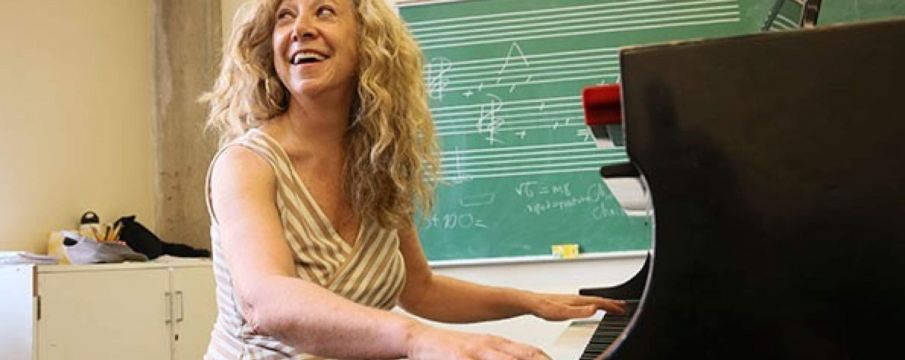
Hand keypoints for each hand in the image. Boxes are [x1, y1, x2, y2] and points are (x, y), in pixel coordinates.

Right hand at [407, 324, 549, 359]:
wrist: (419, 338)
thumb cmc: (450, 350)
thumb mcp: (480, 349)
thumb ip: (503, 355)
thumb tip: (528, 358)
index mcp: (498, 343)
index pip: (533, 353)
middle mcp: (491, 346)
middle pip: (526, 357)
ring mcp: (476, 352)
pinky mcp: (460, 358)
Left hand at [526, 292, 625, 320]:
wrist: (532, 302)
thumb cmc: (545, 307)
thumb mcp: (563, 312)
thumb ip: (579, 312)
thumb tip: (594, 309)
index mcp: (578, 300)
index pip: (599, 302)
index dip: (612, 305)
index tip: (622, 308)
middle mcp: (577, 298)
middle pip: (598, 300)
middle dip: (612, 303)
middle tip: (623, 307)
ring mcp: (572, 299)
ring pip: (593, 300)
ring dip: (604, 303)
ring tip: (612, 306)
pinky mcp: (568, 302)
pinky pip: (586, 303)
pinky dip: (594, 304)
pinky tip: (592, 308)